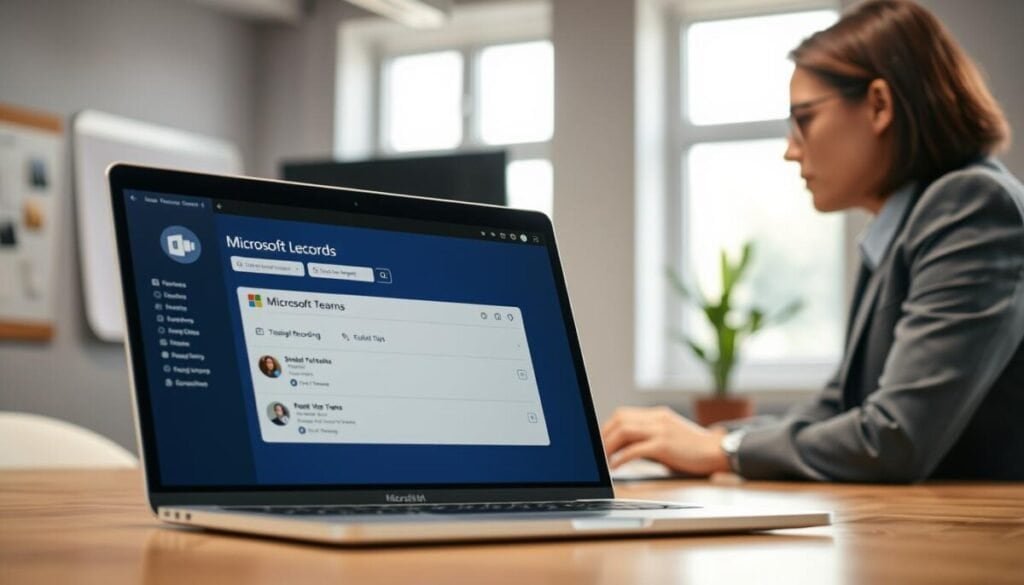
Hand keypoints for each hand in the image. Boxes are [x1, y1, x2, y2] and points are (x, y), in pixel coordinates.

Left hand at [601, 406, 729, 475]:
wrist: (716, 451)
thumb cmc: (693, 448)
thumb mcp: (669, 434)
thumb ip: (650, 435)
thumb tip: (626, 447)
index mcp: (657, 414)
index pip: (623, 414)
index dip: (607, 427)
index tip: (600, 441)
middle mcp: (657, 418)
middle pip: (619, 419)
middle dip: (604, 435)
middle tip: (598, 451)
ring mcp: (661, 430)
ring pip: (624, 430)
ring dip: (609, 445)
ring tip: (603, 459)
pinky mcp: (664, 445)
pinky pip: (635, 449)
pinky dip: (621, 457)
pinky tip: (615, 466)